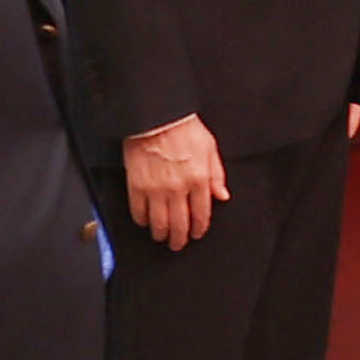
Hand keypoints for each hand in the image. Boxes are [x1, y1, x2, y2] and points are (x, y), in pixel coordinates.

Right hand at [119, 115, 225, 250]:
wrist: (156, 115)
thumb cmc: (182, 126)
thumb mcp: (209, 147)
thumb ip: (217, 174)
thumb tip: (222, 195)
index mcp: (199, 179)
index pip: (201, 215)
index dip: (199, 229)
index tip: (196, 233)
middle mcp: (178, 188)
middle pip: (179, 225)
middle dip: (179, 239)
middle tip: (178, 243)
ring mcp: (156, 189)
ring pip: (159, 223)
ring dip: (161, 234)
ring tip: (162, 236)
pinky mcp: (137, 186)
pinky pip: (139, 212)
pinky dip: (142, 220)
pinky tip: (145, 221)